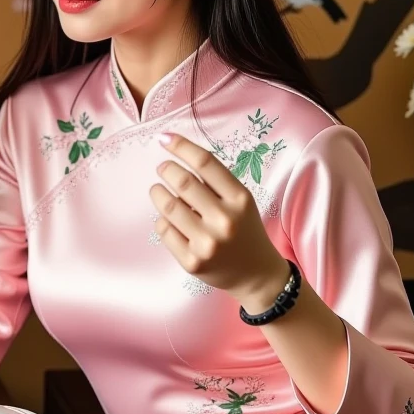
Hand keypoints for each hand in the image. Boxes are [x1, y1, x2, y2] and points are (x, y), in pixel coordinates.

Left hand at [150, 131, 289, 310]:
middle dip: (166, 169)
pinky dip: (162, 220)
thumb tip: (175, 152)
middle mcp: (225, 220)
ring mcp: (207, 243)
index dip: (181, 146)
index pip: (205, 163)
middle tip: (163, 168)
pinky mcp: (192, 262)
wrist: (256, 275)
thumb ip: (214, 181)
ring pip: (168, 206)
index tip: (164, 138)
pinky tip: (169, 219)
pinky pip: (164, 230)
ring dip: (157, 193)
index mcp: (239, 199)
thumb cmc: (243, 229)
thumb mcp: (240, 200)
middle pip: (183, 182)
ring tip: (158, 190)